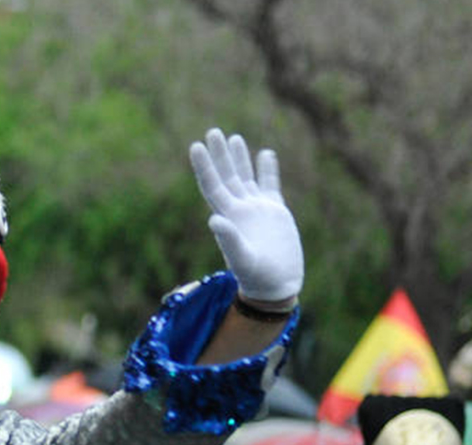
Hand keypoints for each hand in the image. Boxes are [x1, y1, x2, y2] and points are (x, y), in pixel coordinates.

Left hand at [189, 127, 303, 305]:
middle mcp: (239, 210)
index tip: (195, 146)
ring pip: (246, 177)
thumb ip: (229, 240)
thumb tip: (214, 219)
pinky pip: (270, 185)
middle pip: (226, 176)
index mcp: (228, 217)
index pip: (212, 186)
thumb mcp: (242, 259)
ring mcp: (257, 210)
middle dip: (220, 155)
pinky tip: (265, 153)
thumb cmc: (256, 277)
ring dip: (239, 158)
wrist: (276, 286)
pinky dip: (268, 169)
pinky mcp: (275, 212)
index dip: (204, 166)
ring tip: (233, 137)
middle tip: (212, 132)